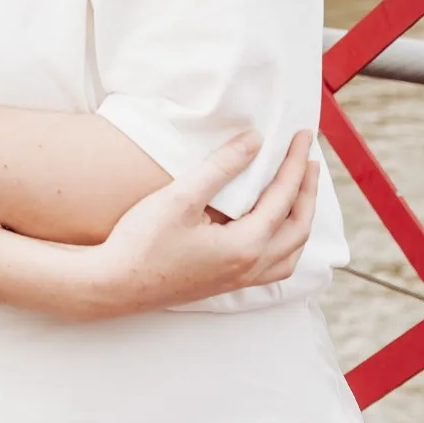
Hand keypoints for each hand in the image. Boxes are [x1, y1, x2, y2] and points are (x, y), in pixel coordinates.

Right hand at [91, 131, 317, 313]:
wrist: (115, 285)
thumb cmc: (143, 242)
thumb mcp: (180, 197)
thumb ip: (221, 167)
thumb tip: (255, 140)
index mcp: (245, 245)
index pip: (283, 197)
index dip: (294, 164)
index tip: (302, 137)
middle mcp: (251, 267)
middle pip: (298, 227)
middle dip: (307, 190)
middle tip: (308, 159)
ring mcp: (240, 280)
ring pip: (291, 252)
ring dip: (302, 219)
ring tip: (299, 192)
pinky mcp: (227, 284)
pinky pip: (276, 266)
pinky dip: (287, 243)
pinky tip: (273, 230)